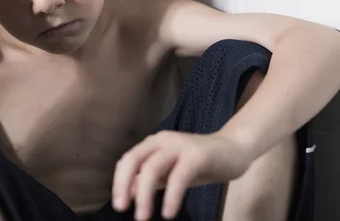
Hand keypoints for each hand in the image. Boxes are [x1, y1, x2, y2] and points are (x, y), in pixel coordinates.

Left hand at [111, 131, 251, 219]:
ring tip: (142, 217)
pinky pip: (179, 176)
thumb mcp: (171, 173)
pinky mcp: (197, 154)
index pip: (128, 160)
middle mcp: (162, 140)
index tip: (119, 204)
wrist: (235, 150)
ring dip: (145, 195)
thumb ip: (152, 180)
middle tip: (122, 209)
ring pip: (152, 168)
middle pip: (134, 159)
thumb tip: (129, 193)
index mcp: (153, 144)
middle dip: (123, 184)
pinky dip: (171, 196)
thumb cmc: (201, 164)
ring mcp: (179, 145)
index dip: (119, 181)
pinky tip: (168, 213)